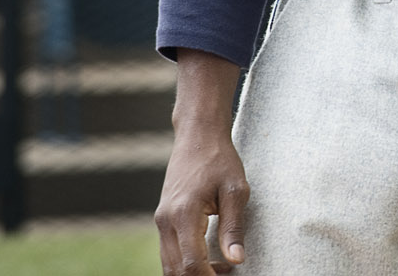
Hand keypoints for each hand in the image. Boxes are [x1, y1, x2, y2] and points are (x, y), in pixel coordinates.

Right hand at [156, 123, 249, 275]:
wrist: (197, 136)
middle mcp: (166, 221)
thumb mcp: (236, 190)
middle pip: (175, 269)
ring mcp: (161, 221)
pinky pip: (169, 252)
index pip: (191, 262)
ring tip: (223, 269)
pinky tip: (210, 258)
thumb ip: (234, 227)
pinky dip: (185, 262)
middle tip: (227, 275)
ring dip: (192, 273)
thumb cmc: (220, 159)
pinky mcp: (162, 219)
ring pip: (169, 264)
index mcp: (184, 214)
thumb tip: (237, 259)